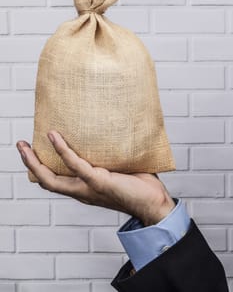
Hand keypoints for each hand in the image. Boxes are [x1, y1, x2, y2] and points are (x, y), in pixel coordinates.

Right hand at [16, 130, 174, 225]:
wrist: (155, 204)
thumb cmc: (138, 187)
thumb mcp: (116, 170)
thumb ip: (107, 158)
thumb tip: (106, 135)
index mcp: (85, 188)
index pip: (56, 181)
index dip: (41, 169)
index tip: (33, 151)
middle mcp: (82, 191)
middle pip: (46, 181)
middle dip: (30, 164)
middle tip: (21, 145)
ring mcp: (88, 188)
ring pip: (52, 178)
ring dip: (35, 161)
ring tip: (26, 143)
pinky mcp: (98, 182)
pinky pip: (75, 165)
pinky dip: (62, 150)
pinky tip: (54, 136)